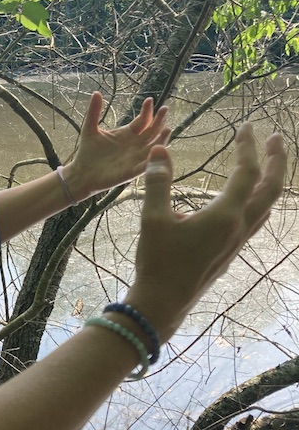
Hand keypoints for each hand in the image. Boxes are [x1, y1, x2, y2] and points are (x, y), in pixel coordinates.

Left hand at [64, 92, 170, 201]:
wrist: (81, 173)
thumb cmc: (87, 152)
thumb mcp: (90, 129)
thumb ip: (94, 112)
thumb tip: (96, 93)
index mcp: (127, 134)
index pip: (142, 121)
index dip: (147, 111)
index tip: (149, 100)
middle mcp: (135, 145)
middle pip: (151, 132)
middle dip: (158, 121)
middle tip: (164, 109)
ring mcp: (135, 158)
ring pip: (153, 147)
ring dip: (160, 139)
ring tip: (166, 128)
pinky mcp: (131, 171)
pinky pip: (145, 165)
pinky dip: (152, 159)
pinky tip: (157, 152)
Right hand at [126, 124, 285, 341]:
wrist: (163, 303)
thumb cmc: (157, 262)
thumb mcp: (153, 219)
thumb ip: (158, 182)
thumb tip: (160, 150)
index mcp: (224, 216)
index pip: (245, 173)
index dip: (247, 147)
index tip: (245, 127)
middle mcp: (239, 228)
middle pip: (271, 189)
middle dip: (278, 161)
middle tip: (277, 138)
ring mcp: (237, 242)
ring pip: (267, 206)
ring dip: (272, 181)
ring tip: (269, 164)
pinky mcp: (230, 251)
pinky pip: (256, 219)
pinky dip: (259, 200)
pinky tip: (246, 199)